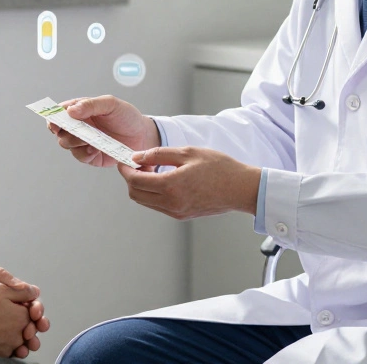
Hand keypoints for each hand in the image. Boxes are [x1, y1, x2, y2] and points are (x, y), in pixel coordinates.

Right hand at [49, 95, 160, 166]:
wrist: (143, 136)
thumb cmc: (126, 117)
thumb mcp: (110, 104)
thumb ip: (91, 105)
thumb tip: (70, 110)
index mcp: (81, 110)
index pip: (60, 112)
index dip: (53, 117)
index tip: (54, 121)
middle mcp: (79, 126)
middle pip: (59, 130)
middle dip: (64, 131)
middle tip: (75, 131)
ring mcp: (83, 141)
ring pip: (66, 144)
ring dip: (74, 142)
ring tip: (89, 140)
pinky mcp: (90, 156)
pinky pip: (80, 156)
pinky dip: (84, 153)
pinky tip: (95, 149)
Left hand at [118, 146, 261, 219]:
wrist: (241, 188)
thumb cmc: (219, 167)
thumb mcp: (188, 152)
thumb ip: (158, 154)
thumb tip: (137, 157)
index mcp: (171, 186)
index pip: (135, 181)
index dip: (125, 170)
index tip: (125, 160)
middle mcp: (171, 203)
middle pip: (135, 194)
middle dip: (131, 178)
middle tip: (138, 163)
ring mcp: (176, 212)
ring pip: (145, 201)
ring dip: (142, 186)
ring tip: (152, 169)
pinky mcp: (182, 215)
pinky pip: (158, 205)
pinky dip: (153, 193)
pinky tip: (163, 179)